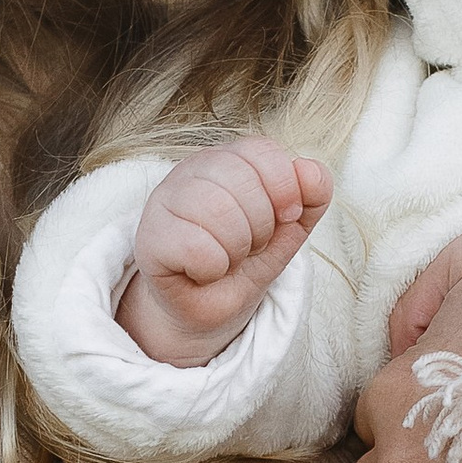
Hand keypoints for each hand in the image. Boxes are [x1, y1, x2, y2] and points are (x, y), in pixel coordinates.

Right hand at [116, 136, 330, 367]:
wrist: (208, 312)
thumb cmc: (242, 264)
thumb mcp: (288, 232)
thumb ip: (311, 198)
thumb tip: (311, 171)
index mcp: (225, 160)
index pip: (260, 150)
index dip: (284, 187)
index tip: (285, 218)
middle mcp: (189, 172)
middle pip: (241, 180)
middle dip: (261, 226)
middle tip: (249, 246)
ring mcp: (163, 202)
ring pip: (218, 210)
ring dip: (237, 249)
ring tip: (227, 260)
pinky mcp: (149, 239)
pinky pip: (197, 248)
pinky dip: (213, 269)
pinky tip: (203, 272)